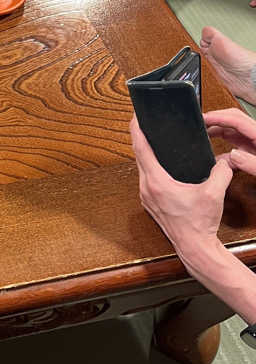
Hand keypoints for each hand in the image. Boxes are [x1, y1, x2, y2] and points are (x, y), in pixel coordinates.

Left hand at [129, 116, 232, 259]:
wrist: (195, 247)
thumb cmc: (200, 224)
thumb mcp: (213, 194)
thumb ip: (221, 172)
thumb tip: (226, 160)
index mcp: (157, 182)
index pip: (141, 148)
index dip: (137, 129)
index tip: (136, 116)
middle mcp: (146, 188)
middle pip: (137, 155)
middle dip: (139, 137)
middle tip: (143, 122)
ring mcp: (145, 196)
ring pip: (140, 167)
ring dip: (143, 153)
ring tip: (149, 139)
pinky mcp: (149, 202)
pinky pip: (144, 178)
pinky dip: (148, 166)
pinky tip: (156, 163)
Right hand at [205, 107, 255, 173]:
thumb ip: (250, 163)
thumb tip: (233, 154)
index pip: (236, 119)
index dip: (218, 116)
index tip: (203, 118)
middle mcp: (255, 134)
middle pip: (232, 118)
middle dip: (214, 118)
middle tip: (199, 123)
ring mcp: (253, 141)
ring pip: (231, 129)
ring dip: (216, 130)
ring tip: (202, 134)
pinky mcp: (251, 148)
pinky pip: (233, 143)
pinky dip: (222, 146)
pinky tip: (214, 155)